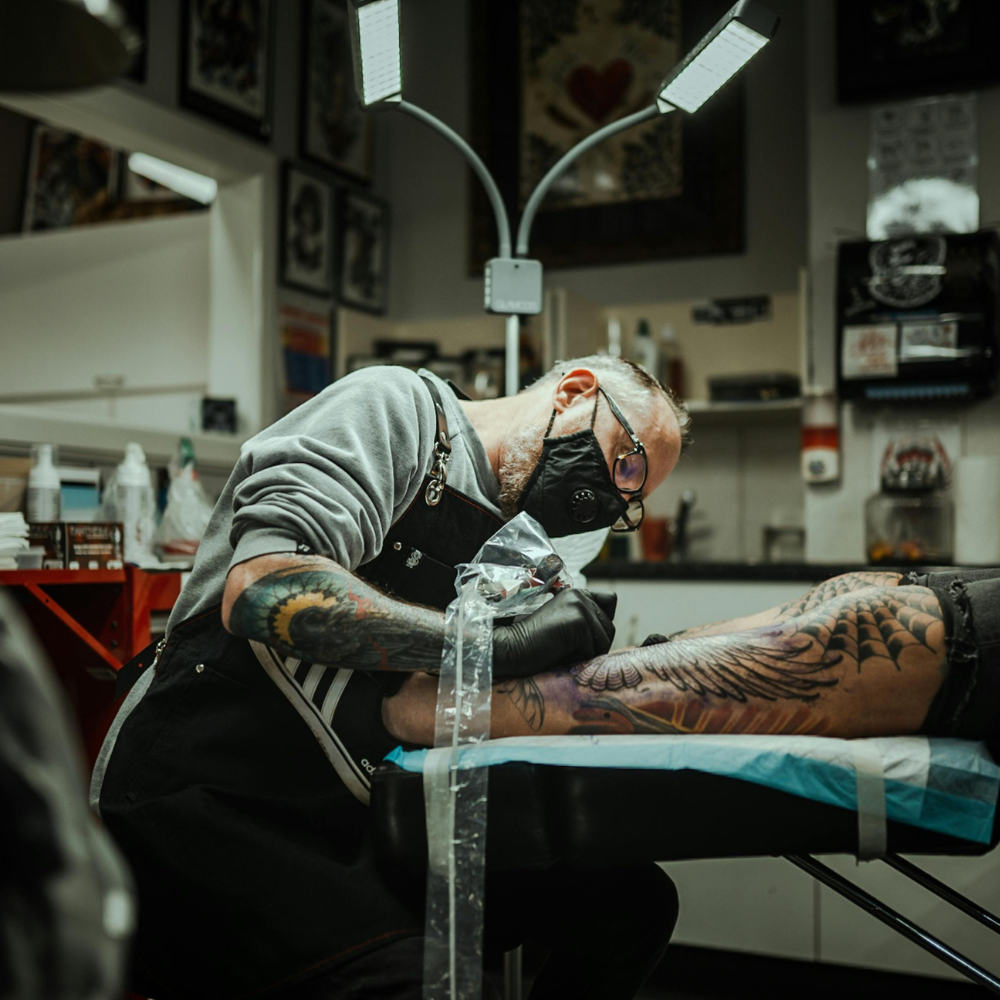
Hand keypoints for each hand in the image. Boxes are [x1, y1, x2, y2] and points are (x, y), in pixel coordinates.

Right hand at [492, 589, 617, 678]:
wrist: (510, 647)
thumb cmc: (533, 644)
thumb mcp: (562, 625)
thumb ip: (583, 620)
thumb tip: (607, 637)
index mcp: (575, 593)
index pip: (610, 601)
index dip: (602, 622)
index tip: (581, 635)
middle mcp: (580, 595)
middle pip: (609, 629)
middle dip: (593, 645)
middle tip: (564, 646)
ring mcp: (580, 607)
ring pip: (604, 642)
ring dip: (585, 654)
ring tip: (560, 648)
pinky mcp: (579, 622)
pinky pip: (593, 651)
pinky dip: (577, 659)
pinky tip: (557, 651)